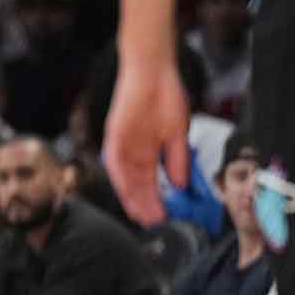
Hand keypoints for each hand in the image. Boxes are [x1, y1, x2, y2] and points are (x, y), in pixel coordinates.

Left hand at [103, 58, 190, 225]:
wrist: (154, 72)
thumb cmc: (166, 97)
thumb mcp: (176, 133)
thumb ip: (177, 159)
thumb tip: (181, 184)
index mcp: (148, 149)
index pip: (149, 180)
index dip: (154, 199)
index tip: (162, 216)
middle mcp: (133, 150)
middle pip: (136, 183)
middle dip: (144, 203)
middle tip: (151, 223)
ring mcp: (122, 142)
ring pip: (124, 176)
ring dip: (132, 195)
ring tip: (141, 214)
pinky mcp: (114, 133)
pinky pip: (114, 159)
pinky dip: (120, 176)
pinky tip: (127, 191)